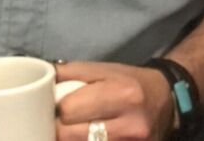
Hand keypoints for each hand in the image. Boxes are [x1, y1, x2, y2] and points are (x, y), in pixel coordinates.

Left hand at [55, 61, 173, 140]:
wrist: (167, 102)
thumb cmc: (130, 82)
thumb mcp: (103, 69)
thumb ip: (68, 73)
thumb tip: (37, 79)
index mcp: (122, 94)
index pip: (68, 110)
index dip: (58, 109)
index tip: (58, 106)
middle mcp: (130, 125)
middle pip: (69, 136)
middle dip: (59, 130)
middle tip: (62, 122)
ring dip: (70, 140)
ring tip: (73, 130)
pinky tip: (84, 138)